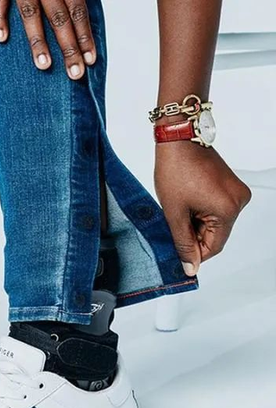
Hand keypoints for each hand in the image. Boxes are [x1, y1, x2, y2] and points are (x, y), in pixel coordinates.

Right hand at [0, 0, 96, 79]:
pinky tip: (1, 38)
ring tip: (44, 66)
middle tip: (75, 73)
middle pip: (60, 17)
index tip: (90, 60)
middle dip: (69, 47)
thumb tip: (80, 16)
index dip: (85, 35)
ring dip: (38, 41)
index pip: (78, 10)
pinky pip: (0, 0)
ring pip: (32, 13)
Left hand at [154, 143, 251, 276]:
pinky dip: (200, 211)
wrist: (178, 138)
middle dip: (193, 235)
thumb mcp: (174, 213)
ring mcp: (236, 192)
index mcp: (228, 210)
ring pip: (214, 222)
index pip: (214, 247)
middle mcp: (239, 201)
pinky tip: (185, 204)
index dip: (195, 254)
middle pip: (215, 235)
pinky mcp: (230, 185)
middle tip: (172, 228)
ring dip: (195, 223)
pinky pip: (216, 209)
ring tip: (178, 210)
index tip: (179, 256)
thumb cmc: (176, 169)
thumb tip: (190, 266)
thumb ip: (182, 242)